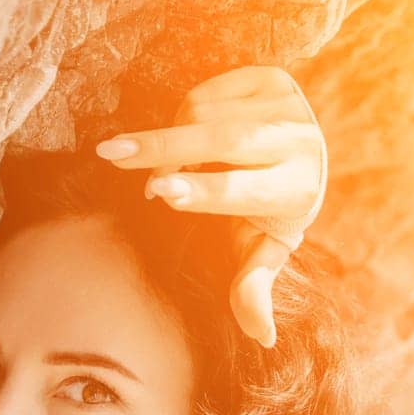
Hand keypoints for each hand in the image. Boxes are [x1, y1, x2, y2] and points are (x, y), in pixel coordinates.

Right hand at [95, 65, 326, 347]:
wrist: (302, 153)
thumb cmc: (268, 213)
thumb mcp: (263, 250)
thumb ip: (254, 288)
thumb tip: (263, 337)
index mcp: (296, 192)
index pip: (241, 190)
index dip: (200, 190)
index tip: (159, 190)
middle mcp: (300, 143)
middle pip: (221, 141)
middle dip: (161, 148)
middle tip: (111, 155)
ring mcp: (288, 105)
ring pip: (205, 111)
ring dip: (172, 135)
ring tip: (171, 161)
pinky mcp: (273, 78)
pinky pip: (207, 89)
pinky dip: (185, 112)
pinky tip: (192, 131)